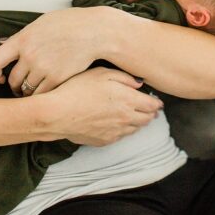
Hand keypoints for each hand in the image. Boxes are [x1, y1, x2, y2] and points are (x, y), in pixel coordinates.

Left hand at [0, 7, 108, 94]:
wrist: (94, 31)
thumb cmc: (67, 24)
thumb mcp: (39, 23)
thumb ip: (21, 37)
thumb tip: (1, 44)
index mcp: (22, 39)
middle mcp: (30, 55)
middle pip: (12, 79)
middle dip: (14, 85)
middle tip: (20, 87)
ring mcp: (43, 68)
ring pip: (26, 90)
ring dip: (28, 93)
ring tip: (33, 90)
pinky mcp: (58, 79)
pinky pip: (42, 95)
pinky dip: (42, 96)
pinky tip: (46, 92)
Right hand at [42, 68, 162, 145]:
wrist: (58, 113)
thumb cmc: (77, 89)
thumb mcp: (100, 73)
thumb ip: (123, 77)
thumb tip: (139, 83)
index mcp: (128, 100)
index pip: (153, 105)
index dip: (156, 103)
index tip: (156, 101)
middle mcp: (126, 118)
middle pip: (147, 119)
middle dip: (150, 114)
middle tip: (149, 109)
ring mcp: (116, 132)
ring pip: (135, 129)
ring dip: (138, 122)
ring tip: (134, 116)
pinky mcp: (105, 140)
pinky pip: (121, 136)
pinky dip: (123, 130)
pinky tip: (116, 123)